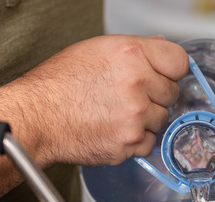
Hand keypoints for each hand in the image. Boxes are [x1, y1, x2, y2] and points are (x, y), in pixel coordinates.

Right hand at [11, 34, 188, 166]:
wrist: (36, 118)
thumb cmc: (58, 84)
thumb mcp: (95, 50)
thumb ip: (135, 48)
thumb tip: (160, 45)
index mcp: (130, 54)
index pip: (179, 61)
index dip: (169, 70)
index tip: (162, 76)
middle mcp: (136, 83)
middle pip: (173, 93)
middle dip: (156, 96)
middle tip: (128, 97)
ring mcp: (135, 115)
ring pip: (162, 119)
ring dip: (146, 119)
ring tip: (116, 113)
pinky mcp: (130, 142)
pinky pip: (149, 142)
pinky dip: (136, 140)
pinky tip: (114, 129)